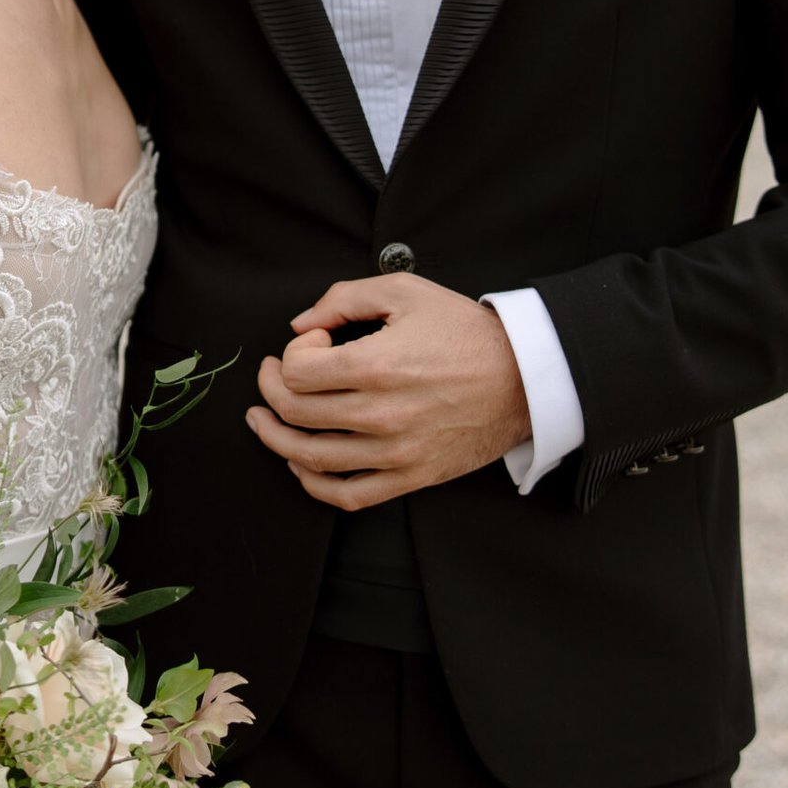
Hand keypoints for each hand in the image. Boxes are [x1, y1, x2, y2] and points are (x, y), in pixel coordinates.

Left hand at [247, 274, 530, 510]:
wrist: (525, 377)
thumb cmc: (466, 333)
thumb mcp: (406, 292)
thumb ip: (344, 298)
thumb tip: (300, 323)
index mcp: (377, 365)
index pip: (297, 372)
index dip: (292, 353)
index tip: (313, 342)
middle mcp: (381, 413)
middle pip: (296, 412)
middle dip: (271, 390)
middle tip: (270, 375)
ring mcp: (395, 451)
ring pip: (312, 458)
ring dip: (276, 439)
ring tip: (263, 421)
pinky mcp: (411, 475)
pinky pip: (349, 495)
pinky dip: (314, 484)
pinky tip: (301, 464)